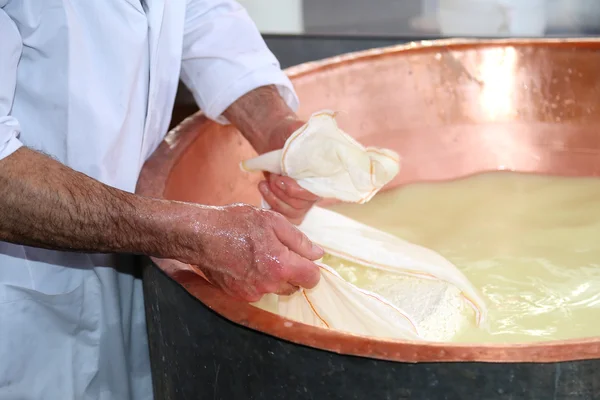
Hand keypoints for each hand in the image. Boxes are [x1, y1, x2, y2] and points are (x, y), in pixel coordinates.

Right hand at [174, 203, 322, 301]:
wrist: (201, 235)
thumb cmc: (236, 223)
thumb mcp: (273, 221)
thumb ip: (299, 240)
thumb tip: (317, 254)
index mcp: (282, 265)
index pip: (312, 278)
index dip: (311, 267)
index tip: (302, 258)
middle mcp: (269, 285)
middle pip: (295, 286)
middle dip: (292, 272)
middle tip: (277, 252)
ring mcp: (253, 293)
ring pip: (276, 290)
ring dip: (274, 278)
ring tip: (258, 256)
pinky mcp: (239, 296)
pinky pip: (258, 292)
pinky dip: (257, 281)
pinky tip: (245, 264)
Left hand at [221, 85, 319, 223]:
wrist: (275, 140)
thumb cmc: (286, 134)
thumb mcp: (293, 129)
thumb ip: (300, 132)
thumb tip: (305, 134)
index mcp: (322, 173)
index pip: (315, 193)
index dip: (296, 190)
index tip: (281, 179)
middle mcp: (316, 188)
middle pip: (302, 206)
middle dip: (281, 193)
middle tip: (273, 176)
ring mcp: (305, 199)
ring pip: (292, 212)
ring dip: (274, 199)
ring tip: (265, 182)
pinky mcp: (292, 204)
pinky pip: (285, 216)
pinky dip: (272, 206)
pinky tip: (264, 189)